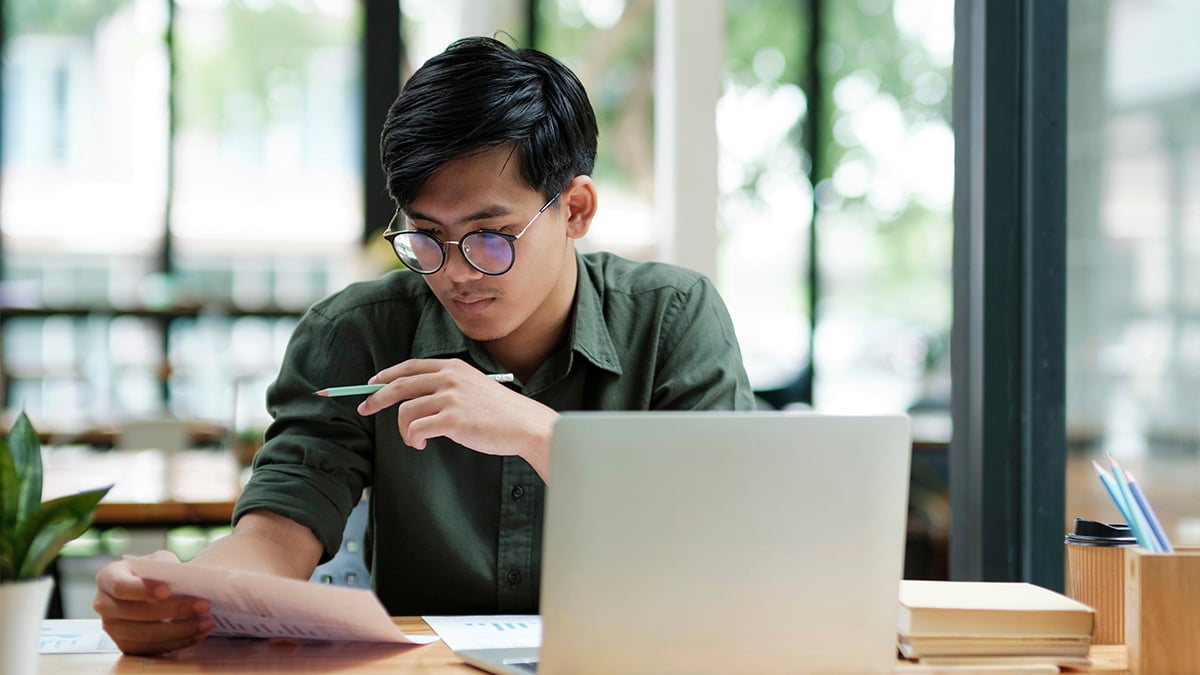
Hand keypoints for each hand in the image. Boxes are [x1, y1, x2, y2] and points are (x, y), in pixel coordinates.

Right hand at [93, 550, 212, 654]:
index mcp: (108, 577)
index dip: (143, 590)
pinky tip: (197, 634)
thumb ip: (166, 568)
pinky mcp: (124, 645)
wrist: (148, 589)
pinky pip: (150, 649)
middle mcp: (103, 604)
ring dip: (180, 630)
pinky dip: (177, 642)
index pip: (121, 586)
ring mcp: (111, 628)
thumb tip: (186, 580)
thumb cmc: (153, 573)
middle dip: (174, 610)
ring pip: (144, 635)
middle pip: (136, 613)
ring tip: (206, 622)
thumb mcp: (158, 561)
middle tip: (203, 606)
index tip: (168, 590)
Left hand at [357, 358, 557, 478]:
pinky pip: (417, 429)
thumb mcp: (472, 387)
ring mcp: (451, 398)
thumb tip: (413, 398)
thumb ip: (447, 386)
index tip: (371, 385)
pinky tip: (422, 444)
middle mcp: (449, 378)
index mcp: (453, 367)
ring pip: (406, 411)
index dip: (385, 375)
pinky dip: (414, 439)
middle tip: (364, 410)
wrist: (525, 425)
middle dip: (376, 398)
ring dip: (403, 429)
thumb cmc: (499, 412)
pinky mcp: (453, 419)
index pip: (410, 367)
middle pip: (399, 384)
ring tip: (414, 439)